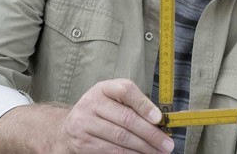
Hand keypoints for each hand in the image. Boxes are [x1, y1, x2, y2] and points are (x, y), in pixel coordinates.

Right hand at [51, 79, 173, 152]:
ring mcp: (84, 124)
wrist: (69, 127)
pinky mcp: (83, 143)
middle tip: (167, 144)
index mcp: (103, 88)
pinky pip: (111, 151)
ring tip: (158, 152)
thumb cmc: (102, 111)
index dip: (144, 104)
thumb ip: (134, 105)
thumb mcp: (114, 100)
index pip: (125, 91)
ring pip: (121, 137)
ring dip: (143, 147)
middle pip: (126, 118)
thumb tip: (160, 121)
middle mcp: (91, 103)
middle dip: (151, 133)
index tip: (159, 119)